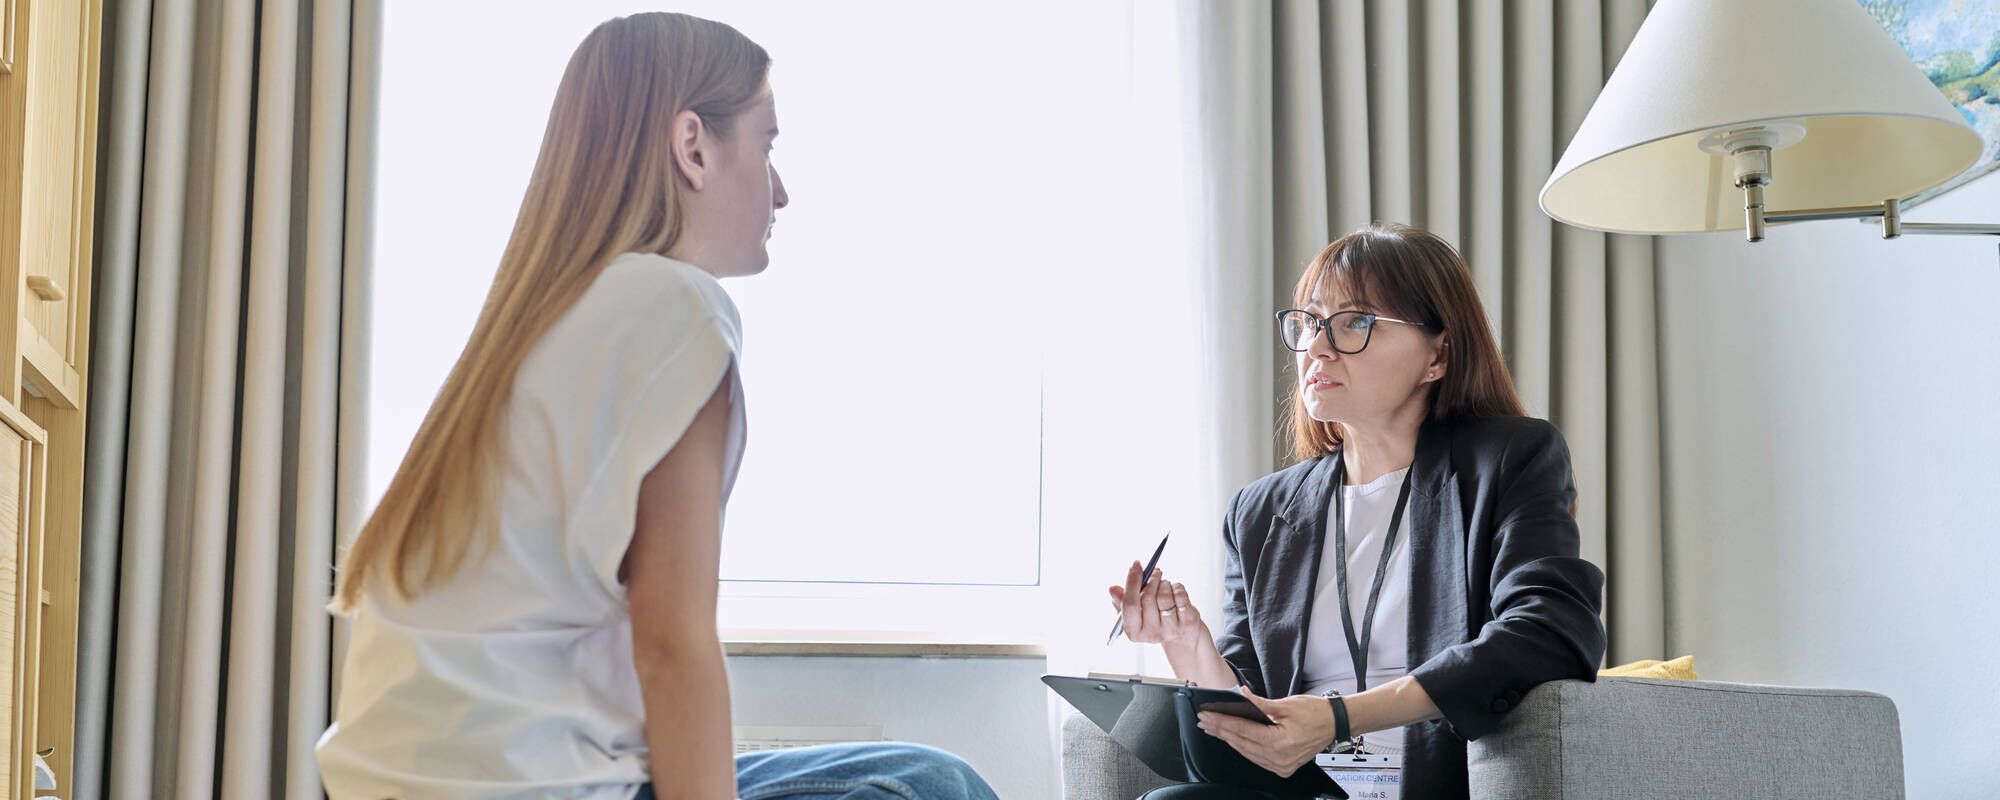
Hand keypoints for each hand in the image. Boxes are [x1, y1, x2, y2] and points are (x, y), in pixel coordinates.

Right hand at [1107, 562, 1204, 646]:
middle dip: (1151, 580)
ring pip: (1165, 596)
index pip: (1129, 604)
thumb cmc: (1153, 617)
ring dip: (1164, 584)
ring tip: (1164, 585)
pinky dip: (1177, 587)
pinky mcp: (1187, 623)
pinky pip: (1181, 596)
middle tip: (1154, 571)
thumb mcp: (1135, 611)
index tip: (1135, 565)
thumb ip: (1121, 600)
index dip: (1132, 582)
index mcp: (1133, 632)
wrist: (1180, 632)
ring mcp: (1170, 630)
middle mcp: (1151, 635)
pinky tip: (1175, 591)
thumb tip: (1112, 589)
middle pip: (1148, 598)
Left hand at [1194, 688, 1336, 777]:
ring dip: (1229, 740)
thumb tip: (1242, 695)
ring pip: (1247, 753)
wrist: (1335, 724)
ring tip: (1213, 729)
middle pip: (1242, 743)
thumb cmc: (1316, 713)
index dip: (1222, 722)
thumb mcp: (1286, 704)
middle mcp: (1280, 758)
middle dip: (1220, 731)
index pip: (1243, 730)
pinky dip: (1243, 748)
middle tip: (1204, 721)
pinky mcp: (1283, 768)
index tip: (1208, 715)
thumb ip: (1260, 703)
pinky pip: (1256, 758)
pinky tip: (1232, 739)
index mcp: (1280, 742)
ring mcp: (1281, 766)